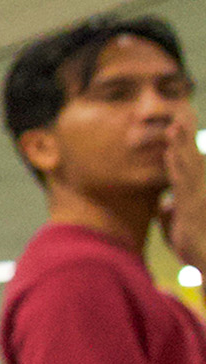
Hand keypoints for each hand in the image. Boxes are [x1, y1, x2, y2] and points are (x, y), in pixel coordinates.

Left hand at [168, 116, 205, 272]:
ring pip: (189, 167)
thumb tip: (164, 206)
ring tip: (173, 128)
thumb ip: (172, 212)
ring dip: (180, 147)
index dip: (182, 146)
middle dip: (184, 138)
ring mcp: (199, 198)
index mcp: (194, 193)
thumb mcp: (178, 226)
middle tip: (179, 116)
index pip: (189, 164)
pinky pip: (183, 183)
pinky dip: (177, 167)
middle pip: (192, 159)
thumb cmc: (194, 247)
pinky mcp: (193, 207)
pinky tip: (170, 155)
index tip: (176, 124)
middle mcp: (200, 191)